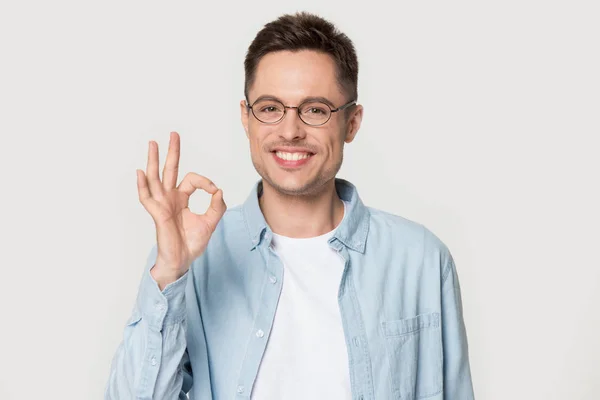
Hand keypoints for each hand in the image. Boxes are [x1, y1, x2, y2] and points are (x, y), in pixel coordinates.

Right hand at [136, 131, 226, 287]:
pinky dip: (143, 185)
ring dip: (153, 160)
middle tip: (173, 134)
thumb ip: (217, 206)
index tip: (214, 191)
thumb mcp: (211, 222)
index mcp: (181, 198)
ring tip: (153, 144)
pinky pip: (147, 198)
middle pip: (169, 170)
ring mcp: (162, 204)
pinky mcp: (157, 214)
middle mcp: (170, 198)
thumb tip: (219, 191)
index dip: (205, 182)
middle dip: (172, 152)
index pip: (191, 180)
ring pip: (156, 178)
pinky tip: (141, 172)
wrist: (183, 260)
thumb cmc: (192, 243)